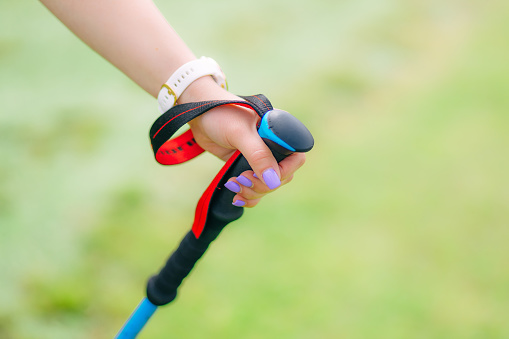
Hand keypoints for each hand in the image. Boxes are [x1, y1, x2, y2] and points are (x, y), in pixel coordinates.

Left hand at [179, 77, 305, 207]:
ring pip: (268, 186)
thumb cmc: (221, 114)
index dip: (283, 172)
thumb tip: (274, 181)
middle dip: (262, 185)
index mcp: (280, 132)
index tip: (263, 176)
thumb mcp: (240, 133)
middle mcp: (274, 146)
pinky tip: (237, 197)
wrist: (198, 114)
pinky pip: (256, 188)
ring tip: (234, 185)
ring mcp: (260, 158)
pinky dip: (248, 196)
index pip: (296, 159)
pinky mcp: (247, 167)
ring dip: (253, 192)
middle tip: (242, 179)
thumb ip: (258, 155)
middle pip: (282, 177)